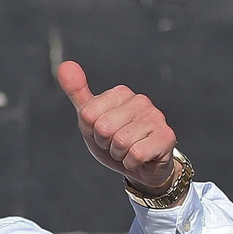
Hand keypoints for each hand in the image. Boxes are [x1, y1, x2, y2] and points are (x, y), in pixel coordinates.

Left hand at [57, 60, 177, 192]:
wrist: (140, 167)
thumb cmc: (114, 141)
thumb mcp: (91, 119)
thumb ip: (77, 93)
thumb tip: (65, 65)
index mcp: (120, 93)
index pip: (87, 114)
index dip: (91, 131)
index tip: (102, 133)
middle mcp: (140, 100)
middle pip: (103, 128)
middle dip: (105, 144)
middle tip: (115, 144)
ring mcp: (156, 117)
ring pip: (120, 142)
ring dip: (119, 154)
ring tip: (128, 150)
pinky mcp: (166, 136)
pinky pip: (136, 154)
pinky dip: (132, 163)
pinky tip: (140, 158)